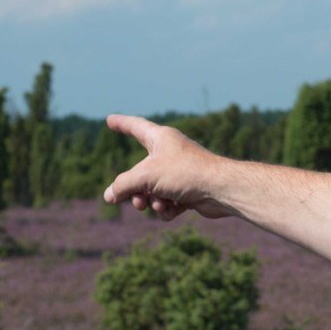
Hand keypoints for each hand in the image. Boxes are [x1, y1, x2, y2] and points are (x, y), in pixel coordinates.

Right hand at [102, 114, 235, 219]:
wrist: (220, 190)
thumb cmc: (185, 173)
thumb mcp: (146, 176)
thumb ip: (123, 185)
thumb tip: (109, 196)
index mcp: (161, 138)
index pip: (135, 127)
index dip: (121, 124)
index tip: (110, 120)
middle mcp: (169, 153)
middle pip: (138, 172)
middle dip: (135, 191)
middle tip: (138, 201)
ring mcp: (178, 173)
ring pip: (151, 191)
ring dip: (151, 202)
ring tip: (160, 204)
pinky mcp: (187, 192)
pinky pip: (166, 203)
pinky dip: (166, 209)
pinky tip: (175, 210)